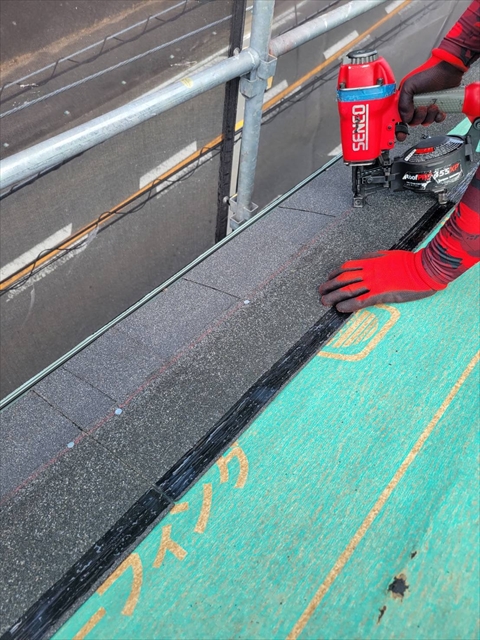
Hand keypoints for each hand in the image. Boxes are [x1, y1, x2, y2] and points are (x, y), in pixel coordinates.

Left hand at [318, 250, 445, 312]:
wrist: (425, 269)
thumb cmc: (411, 262)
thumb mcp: (389, 255)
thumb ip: (376, 258)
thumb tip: (365, 260)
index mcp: (371, 261)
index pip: (347, 266)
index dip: (335, 273)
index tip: (328, 278)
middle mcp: (369, 271)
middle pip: (343, 278)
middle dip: (329, 285)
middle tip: (320, 291)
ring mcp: (374, 283)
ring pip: (348, 289)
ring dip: (334, 296)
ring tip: (324, 301)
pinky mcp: (381, 294)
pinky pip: (360, 301)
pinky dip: (348, 305)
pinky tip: (340, 309)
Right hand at [397, 54, 464, 140]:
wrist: (448, 71)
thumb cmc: (429, 74)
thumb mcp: (409, 85)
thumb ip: (403, 103)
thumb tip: (405, 117)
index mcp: (405, 100)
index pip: (398, 118)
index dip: (398, 128)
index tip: (401, 134)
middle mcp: (414, 105)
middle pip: (412, 122)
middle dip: (418, 117)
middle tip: (422, 108)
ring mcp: (425, 107)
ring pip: (424, 121)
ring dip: (429, 116)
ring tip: (433, 105)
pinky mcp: (437, 109)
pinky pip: (436, 120)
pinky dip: (438, 117)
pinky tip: (439, 110)